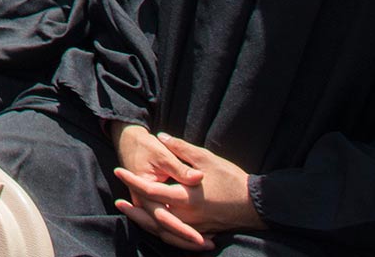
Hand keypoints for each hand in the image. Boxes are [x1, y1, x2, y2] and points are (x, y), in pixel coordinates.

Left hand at [110, 126, 260, 249]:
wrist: (256, 204)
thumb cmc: (231, 178)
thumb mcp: (206, 158)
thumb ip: (181, 148)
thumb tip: (162, 136)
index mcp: (185, 197)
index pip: (150, 191)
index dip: (132, 180)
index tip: (119, 170)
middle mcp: (187, 216)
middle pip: (152, 217)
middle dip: (134, 210)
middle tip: (118, 201)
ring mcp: (193, 227)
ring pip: (162, 230)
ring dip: (144, 222)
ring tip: (131, 213)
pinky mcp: (200, 232)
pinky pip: (176, 237)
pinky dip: (163, 233)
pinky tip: (156, 226)